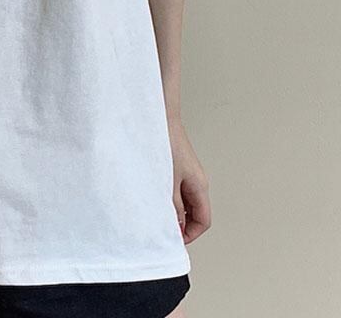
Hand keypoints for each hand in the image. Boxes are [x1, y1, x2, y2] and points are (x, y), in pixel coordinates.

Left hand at [168, 114, 210, 245]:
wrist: (160, 116)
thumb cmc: (165, 143)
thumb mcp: (168, 182)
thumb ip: (173, 207)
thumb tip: (175, 227)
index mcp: (199, 186)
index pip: (203, 221)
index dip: (190, 235)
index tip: (173, 240)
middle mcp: (197, 181)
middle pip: (195, 214)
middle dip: (180, 225)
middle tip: (162, 229)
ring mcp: (188, 174)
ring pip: (185, 203)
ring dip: (173, 211)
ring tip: (156, 212)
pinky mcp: (178, 167)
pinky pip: (178, 191)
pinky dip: (169, 199)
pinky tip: (154, 197)